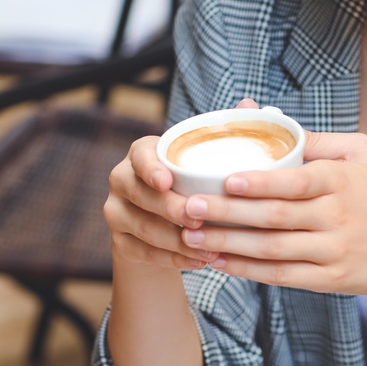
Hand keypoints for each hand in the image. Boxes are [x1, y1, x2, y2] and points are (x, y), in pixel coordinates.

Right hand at [103, 98, 259, 269]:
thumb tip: (250, 104)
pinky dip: (174, 259)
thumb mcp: (204, 158)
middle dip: (173, 210)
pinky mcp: (120, 242)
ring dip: (178, 241)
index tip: (168, 180)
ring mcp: (116, 212)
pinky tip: (199, 261)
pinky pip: (145, 253)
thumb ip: (224, 132)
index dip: (151, 168)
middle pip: (142, 196)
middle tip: (201, 220)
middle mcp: (122, 179)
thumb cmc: (191, 183)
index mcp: (142, 153)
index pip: (140, 156)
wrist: (165, 226)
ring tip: (209, 248)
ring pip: (144, 228)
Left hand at [178, 131, 366, 320]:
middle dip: (227, 214)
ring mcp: (332, 252)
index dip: (259, 183)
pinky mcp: (328, 280)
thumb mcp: (362, 155)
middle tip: (189, 208)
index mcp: (342, 182)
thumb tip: (263, 116)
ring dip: (228, 245)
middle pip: (274, 218)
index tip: (226, 180)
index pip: (295, 182)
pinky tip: (220, 262)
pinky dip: (247, 271)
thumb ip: (315, 140)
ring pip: (271, 250)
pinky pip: (281, 276)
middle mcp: (337, 218)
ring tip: (192, 236)